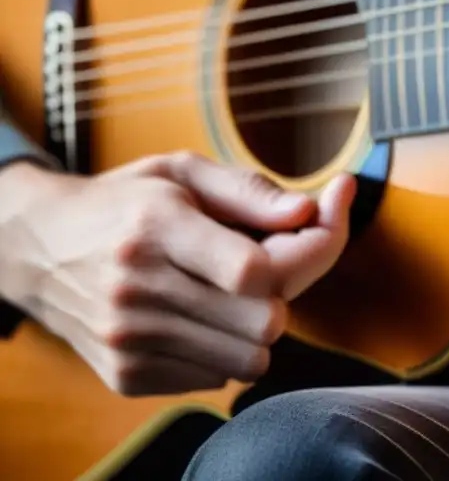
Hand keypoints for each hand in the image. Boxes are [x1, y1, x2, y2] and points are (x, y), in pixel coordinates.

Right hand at [0, 152, 354, 395]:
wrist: (38, 250)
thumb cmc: (126, 202)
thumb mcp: (182, 172)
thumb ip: (250, 191)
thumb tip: (308, 212)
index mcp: (155, 226)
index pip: (254, 271)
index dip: (301, 254)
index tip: (308, 229)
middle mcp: (136, 287)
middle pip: (264, 322)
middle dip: (281, 293)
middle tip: (259, 266)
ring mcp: (128, 339)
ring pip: (249, 360)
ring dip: (254, 328)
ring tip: (225, 293)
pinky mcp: (126, 375)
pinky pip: (217, 377)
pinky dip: (222, 349)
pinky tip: (195, 317)